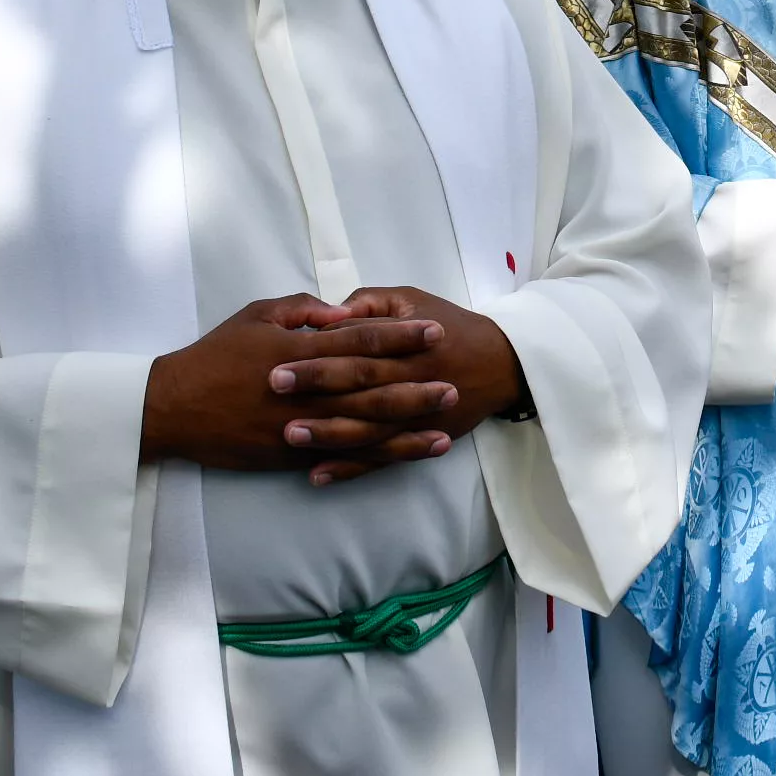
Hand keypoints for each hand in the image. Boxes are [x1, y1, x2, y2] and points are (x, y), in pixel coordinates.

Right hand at [142, 295, 454, 475]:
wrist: (174, 407)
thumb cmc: (216, 355)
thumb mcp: (256, 315)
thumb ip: (301, 310)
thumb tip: (340, 311)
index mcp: (300, 349)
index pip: (360, 339)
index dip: (400, 336)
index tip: (434, 330)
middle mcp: (307, 388)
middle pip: (372, 384)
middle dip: (416, 381)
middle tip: (455, 377)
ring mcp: (302, 425)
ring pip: (365, 426)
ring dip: (408, 424)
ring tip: (445, 422)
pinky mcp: (294, 453)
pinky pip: (343, 456)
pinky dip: (377, 456)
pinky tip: (406, 454)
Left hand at [274, 286, 529, 484]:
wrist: (501, 363)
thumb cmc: (450, 325)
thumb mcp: (414, 300)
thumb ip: (372, 302)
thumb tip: (333, 311)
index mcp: (407, 343)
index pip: (357, 348)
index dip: (319, 354)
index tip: (279, 358)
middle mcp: (411, 381)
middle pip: (359, 387)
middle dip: (316, 390)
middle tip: (275, 389)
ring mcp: (415, 417)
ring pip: (367, 430)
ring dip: (328, 434)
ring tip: (290, 434)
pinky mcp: (419, 439)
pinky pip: (381, 458)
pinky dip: (350, 469)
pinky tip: (318, 475)